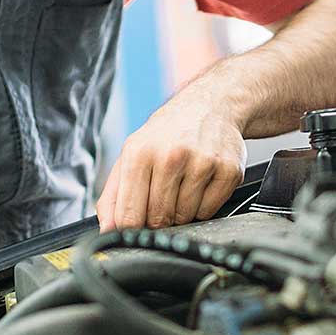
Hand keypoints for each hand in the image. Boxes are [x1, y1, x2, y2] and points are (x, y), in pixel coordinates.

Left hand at [96, 95, 244, 230]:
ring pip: (185, 216)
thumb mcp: (132, 153)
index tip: (135, 225)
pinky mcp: (227, 171)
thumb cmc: (168, 133)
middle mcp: (171, 155)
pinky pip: (209, 211)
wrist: (211, 106)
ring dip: (182, 210)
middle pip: (159, 219)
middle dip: (158, 217)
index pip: (130, 215)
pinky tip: (201, 183)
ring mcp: (202, 163)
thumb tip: (107, 228)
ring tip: (182, 184)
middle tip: (162, 196)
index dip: (131, 228)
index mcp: (140, 152)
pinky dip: (203, 206)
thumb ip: (113, 194)